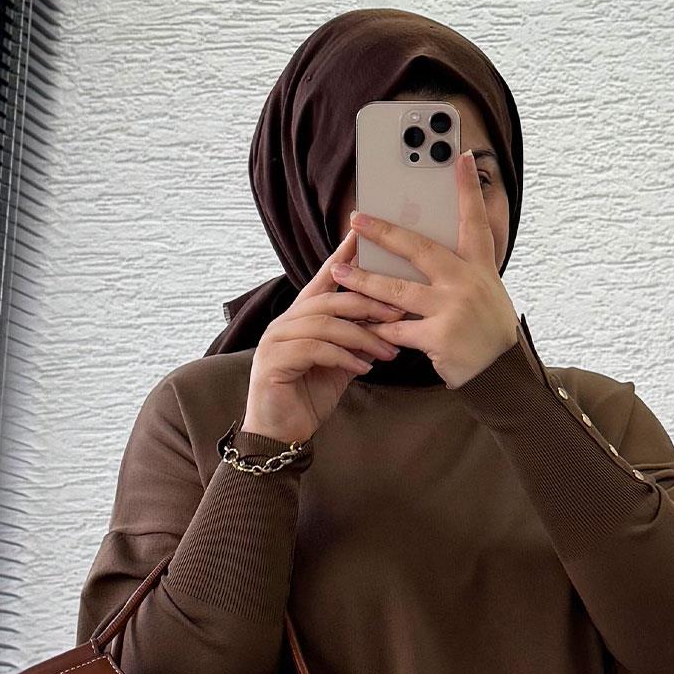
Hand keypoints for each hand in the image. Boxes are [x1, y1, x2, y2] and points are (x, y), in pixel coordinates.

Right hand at [242, 228, 407, 444]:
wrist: (280, 436)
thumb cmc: (308, 398)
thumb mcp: (339, 366)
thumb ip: (355, 343)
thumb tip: (386, 326)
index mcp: (299, 319)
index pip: (323, 280)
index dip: (341, 258)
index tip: (362, 237)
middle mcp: (284, 323)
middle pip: (329, 300)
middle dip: (367, 304)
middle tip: (400, 312)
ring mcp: (275, 341)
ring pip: (324, 324)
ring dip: (361, 336)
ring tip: (388, 349)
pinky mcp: (273, 362)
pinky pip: (315, 349)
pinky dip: (344, 357)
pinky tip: (364, 367)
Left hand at [329, 151, 519, 388]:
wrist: (500, 369)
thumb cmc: (486, 325)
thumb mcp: (484, 288)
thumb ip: (459, 265)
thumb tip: (422, 246)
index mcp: (478, 266)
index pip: (474, 220)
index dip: (468, 188)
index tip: (461, 156)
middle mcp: (465, 282)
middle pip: (419, 249)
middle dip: (384, 232)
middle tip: (357, 219)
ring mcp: (452, 309)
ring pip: (396, 291)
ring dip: (363, 282)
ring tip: (339, 273)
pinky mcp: (439, 337)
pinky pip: (396, 329)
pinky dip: (375, 327)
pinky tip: (356, 321)